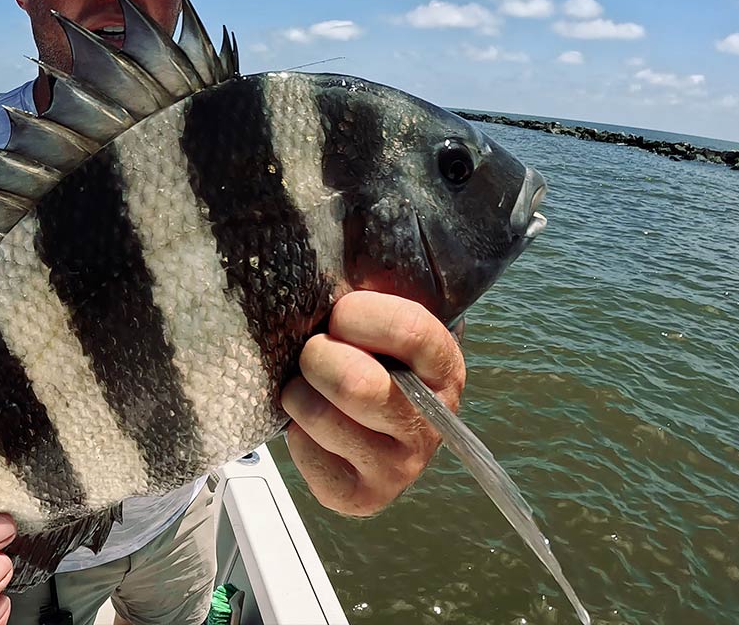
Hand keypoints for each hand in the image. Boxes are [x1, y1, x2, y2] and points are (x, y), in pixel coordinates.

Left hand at [281, 291, 465, 515]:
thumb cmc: (364, 355)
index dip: (359, 315)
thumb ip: (367, 288)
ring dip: (297, 393)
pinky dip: (294, 432)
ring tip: (309, 387)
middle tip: (315, 352)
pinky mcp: (362, 497)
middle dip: (318, 357)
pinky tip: (313, 426)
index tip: (339, 314)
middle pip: (357, 385)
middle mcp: (432, 422)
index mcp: (444, 366)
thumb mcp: (377, 316)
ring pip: (319, 416)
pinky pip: (305, 452)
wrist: (363, 422)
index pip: (411, 330)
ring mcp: (401, 467)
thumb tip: (329, 241)